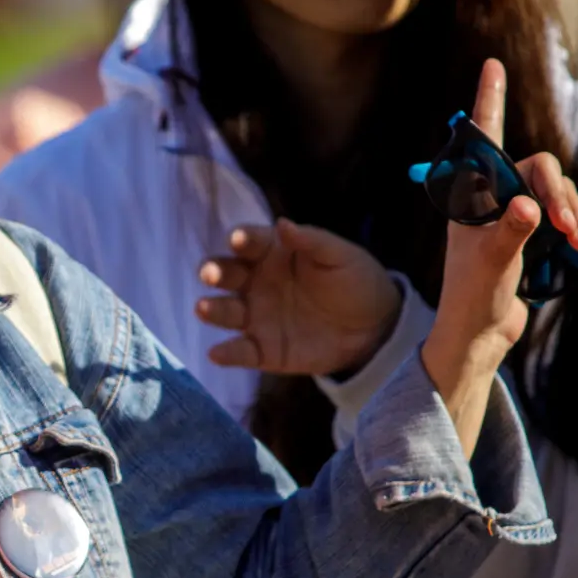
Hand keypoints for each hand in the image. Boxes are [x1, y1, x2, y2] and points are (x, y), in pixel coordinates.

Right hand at [195, 219, 400, 375]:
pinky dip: (227, 353)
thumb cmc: (354, 281)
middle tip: (210, 275)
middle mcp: (255, 283)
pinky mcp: (263, 350)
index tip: (238, 240)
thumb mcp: (340, 256)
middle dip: (214, 272)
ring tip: (203, 308)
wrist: (374, 328)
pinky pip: (241, 352)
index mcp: (272, 253)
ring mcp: (256, 317)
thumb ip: (312, 241)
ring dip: (212, 309)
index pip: (250, 242)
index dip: (242, 239)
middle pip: (225, 274)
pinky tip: (216, 353)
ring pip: (225, 311)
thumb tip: (283, 224)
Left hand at [421, 58, 577, 454]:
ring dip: (574, 211)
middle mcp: (494, 197)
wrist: (478, 335)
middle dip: (559, 193)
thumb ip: (511, 232)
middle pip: (539, 169)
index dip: (489, 100)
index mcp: (473, 194)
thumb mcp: (491, 264)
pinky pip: (565, 216)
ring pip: (556, 192)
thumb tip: (530, 207)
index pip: (483, 139)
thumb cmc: (472, 296)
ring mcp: (515, 216)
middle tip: (567, 228)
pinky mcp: (533, 236)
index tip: (493, 65)